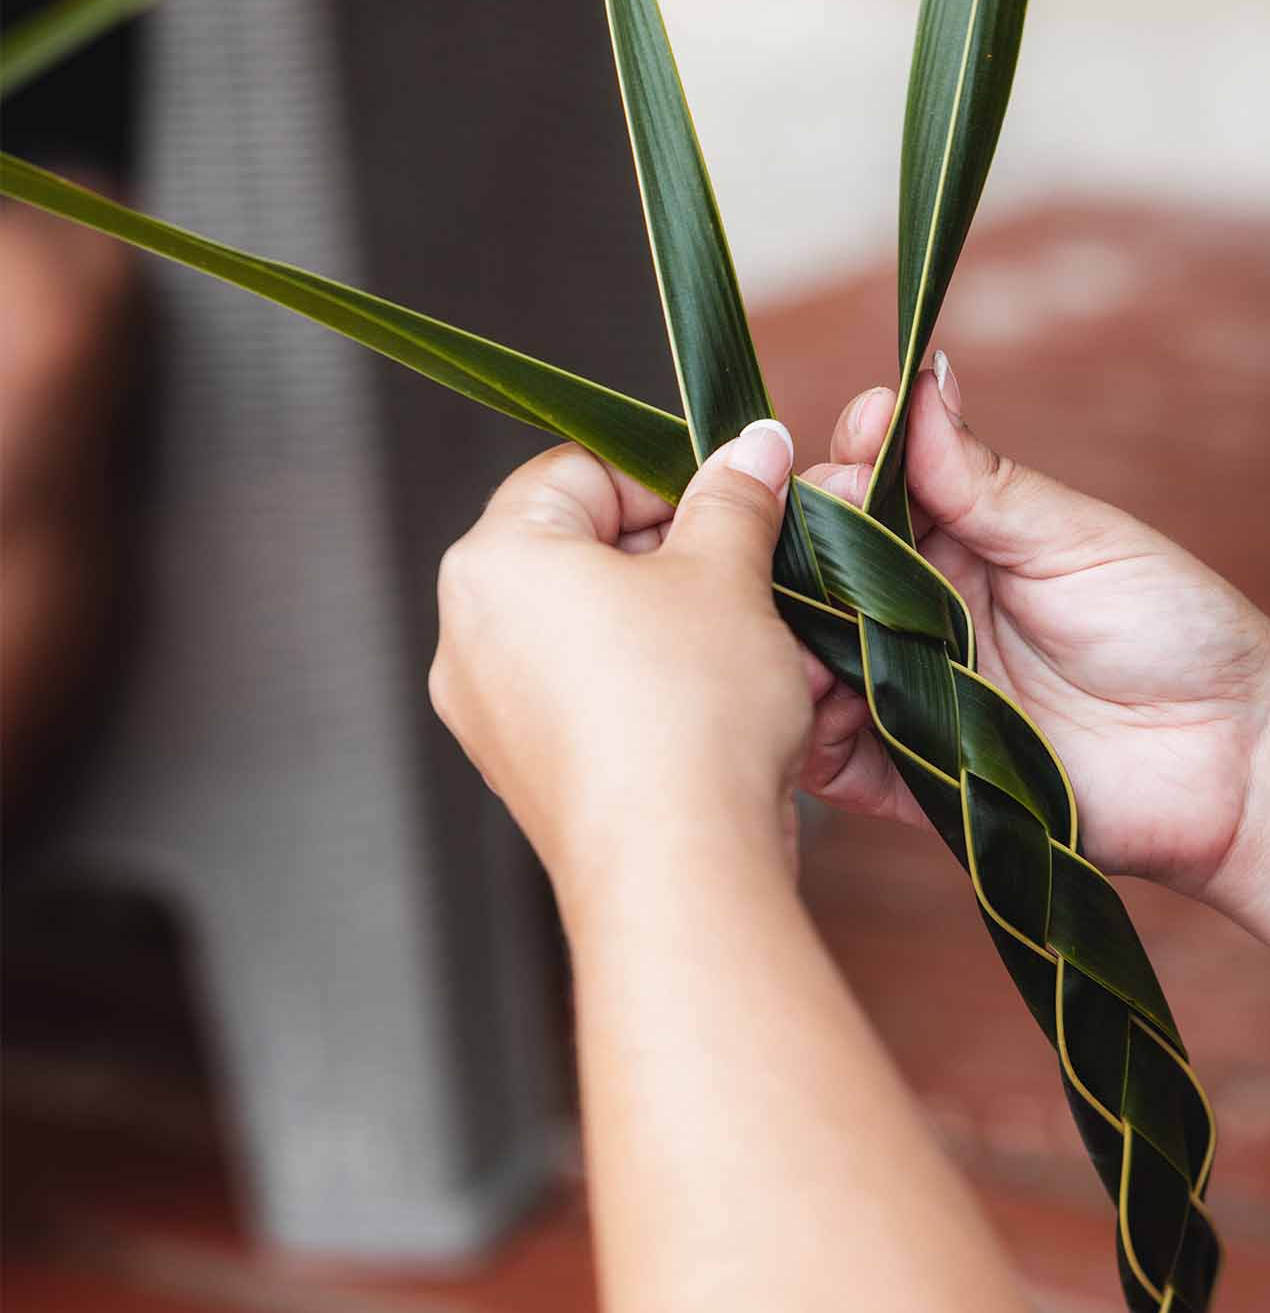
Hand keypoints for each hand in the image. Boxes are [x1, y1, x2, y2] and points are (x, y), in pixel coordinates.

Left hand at [431, 424, 811, 887]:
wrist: (678, 869)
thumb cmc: (690, 708)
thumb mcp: (726, 575)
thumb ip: (733, 499)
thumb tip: (753, 444)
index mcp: (494, 561)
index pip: (578, 472)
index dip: (667, 475)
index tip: (735, 501)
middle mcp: (467, 636)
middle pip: (582, 554)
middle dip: (680, 557)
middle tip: (756, 574)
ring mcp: (490, 715)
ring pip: (596, 633)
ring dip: (680, 625)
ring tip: (760, 646)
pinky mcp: (528, 777)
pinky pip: (593, 702)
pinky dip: (657, 689)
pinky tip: (730, 708)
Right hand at [799, 358, 1269, 905]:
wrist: (1235, 762)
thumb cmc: (1177, 630)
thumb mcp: (1078, 538)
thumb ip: (985, 481)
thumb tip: (922, 381)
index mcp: (957, 544)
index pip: (867, 492)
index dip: (853, 459)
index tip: (866, 431)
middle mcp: (920, 615)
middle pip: (820, 573)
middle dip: (803, 540)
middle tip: (822, 519)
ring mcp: (911, 695)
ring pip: (812, 661)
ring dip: (790, 631)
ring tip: (796, 606)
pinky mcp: (913, 779)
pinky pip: (836, 761)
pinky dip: (809, 731)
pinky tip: (808, 696)